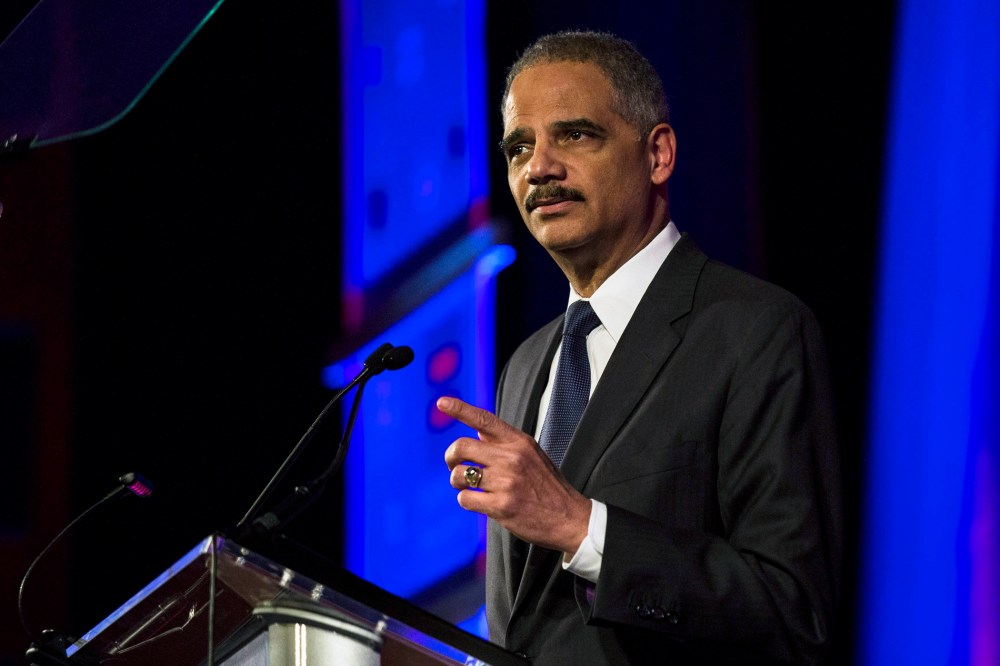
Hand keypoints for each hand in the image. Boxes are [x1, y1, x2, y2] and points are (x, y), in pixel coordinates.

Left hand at [439, 396, 590, 553]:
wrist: (570, 518)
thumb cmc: (547, 486)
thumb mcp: (532, 455)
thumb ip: (505, 443)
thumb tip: (476, 432)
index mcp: (518, 442)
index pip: (484, 419)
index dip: (460, 409)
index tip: (442, 402)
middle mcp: (511, 458)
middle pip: (461, 447)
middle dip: (451, 458)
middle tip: (455, 466)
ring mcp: (506, 482)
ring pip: (459, 475)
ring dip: (458, 483)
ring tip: (471, 488)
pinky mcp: (501, 506)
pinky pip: (465, 498)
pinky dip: (467, 501)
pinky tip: (481, 502)